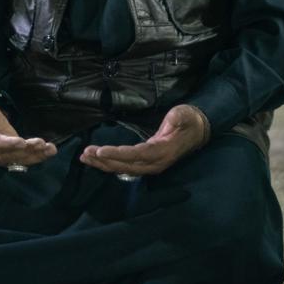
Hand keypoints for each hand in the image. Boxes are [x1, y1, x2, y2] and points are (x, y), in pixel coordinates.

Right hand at [0, 79, 55, 168]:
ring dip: (36, 155)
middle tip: (40, 143)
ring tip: (49, 148)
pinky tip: (51, 151)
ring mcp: (4, 155)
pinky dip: (39, 156)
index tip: (21, 142)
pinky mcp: (13, 155)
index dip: (7, 144)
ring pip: (20, 158)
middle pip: (10, 154)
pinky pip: (25, 158)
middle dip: (25, 150)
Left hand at [80, 104, 209, 176]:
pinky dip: (109, 163)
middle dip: (104, 160)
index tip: (100, 151)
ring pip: (123, 168)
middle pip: (125, 165)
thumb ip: (180, 117)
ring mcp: (150, 165)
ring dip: (103, 164)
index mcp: (163, 152)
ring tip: (85, 157)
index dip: (118, 154)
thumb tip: (174, 117)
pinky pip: (125, 166)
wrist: (198, 132)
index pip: (137, 155)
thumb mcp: (186, 116)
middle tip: (85, 153)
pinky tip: (96, 160)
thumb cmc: (189, 121)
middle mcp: (155, 163)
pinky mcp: (146, 163)